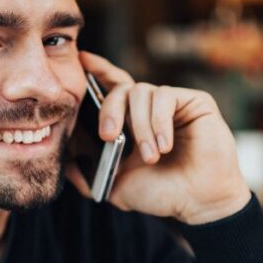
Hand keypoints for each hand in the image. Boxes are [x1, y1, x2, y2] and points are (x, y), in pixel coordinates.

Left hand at [65, 51, 250, 224]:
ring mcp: (172, 104)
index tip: (82, 60)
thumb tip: (64, 164)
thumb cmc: (162, 194)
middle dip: (108, 110)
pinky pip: (164, 97)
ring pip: (141, 92)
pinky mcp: (194, 101)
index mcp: (131, 122)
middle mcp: (150, 109)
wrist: (198, 203)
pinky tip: (164, 146)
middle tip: (108, 136)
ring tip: (150, 157)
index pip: (112, 87)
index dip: (98, 70)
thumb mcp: (117, 187)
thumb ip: (89, 176)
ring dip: (140, 126)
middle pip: (120, 89)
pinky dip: (158, 122)